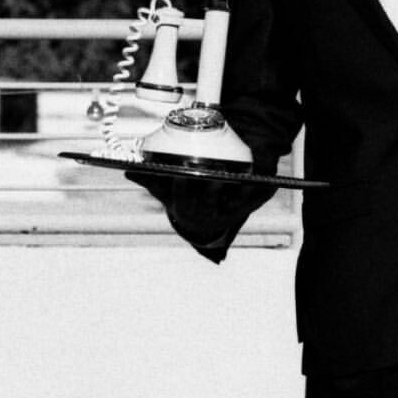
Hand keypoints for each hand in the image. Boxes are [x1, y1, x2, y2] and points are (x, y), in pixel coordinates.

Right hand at [124, 169, 279, 260]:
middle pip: (210, 198)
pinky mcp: (245, 207)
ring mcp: (226, 211)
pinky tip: (270, 183)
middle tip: (216, 172)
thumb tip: (128, 171)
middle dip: (213, 186)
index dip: (184, 187)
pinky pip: (256, 200)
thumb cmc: (183, 202)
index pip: (183, 195)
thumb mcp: (166, 194)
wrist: (203, 226)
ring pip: (236, 201)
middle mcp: (206, 211)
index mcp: (186, 207)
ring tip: (247, 177)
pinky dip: (264, 192)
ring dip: (243, 191)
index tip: (182, 176)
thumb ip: (150, 182)